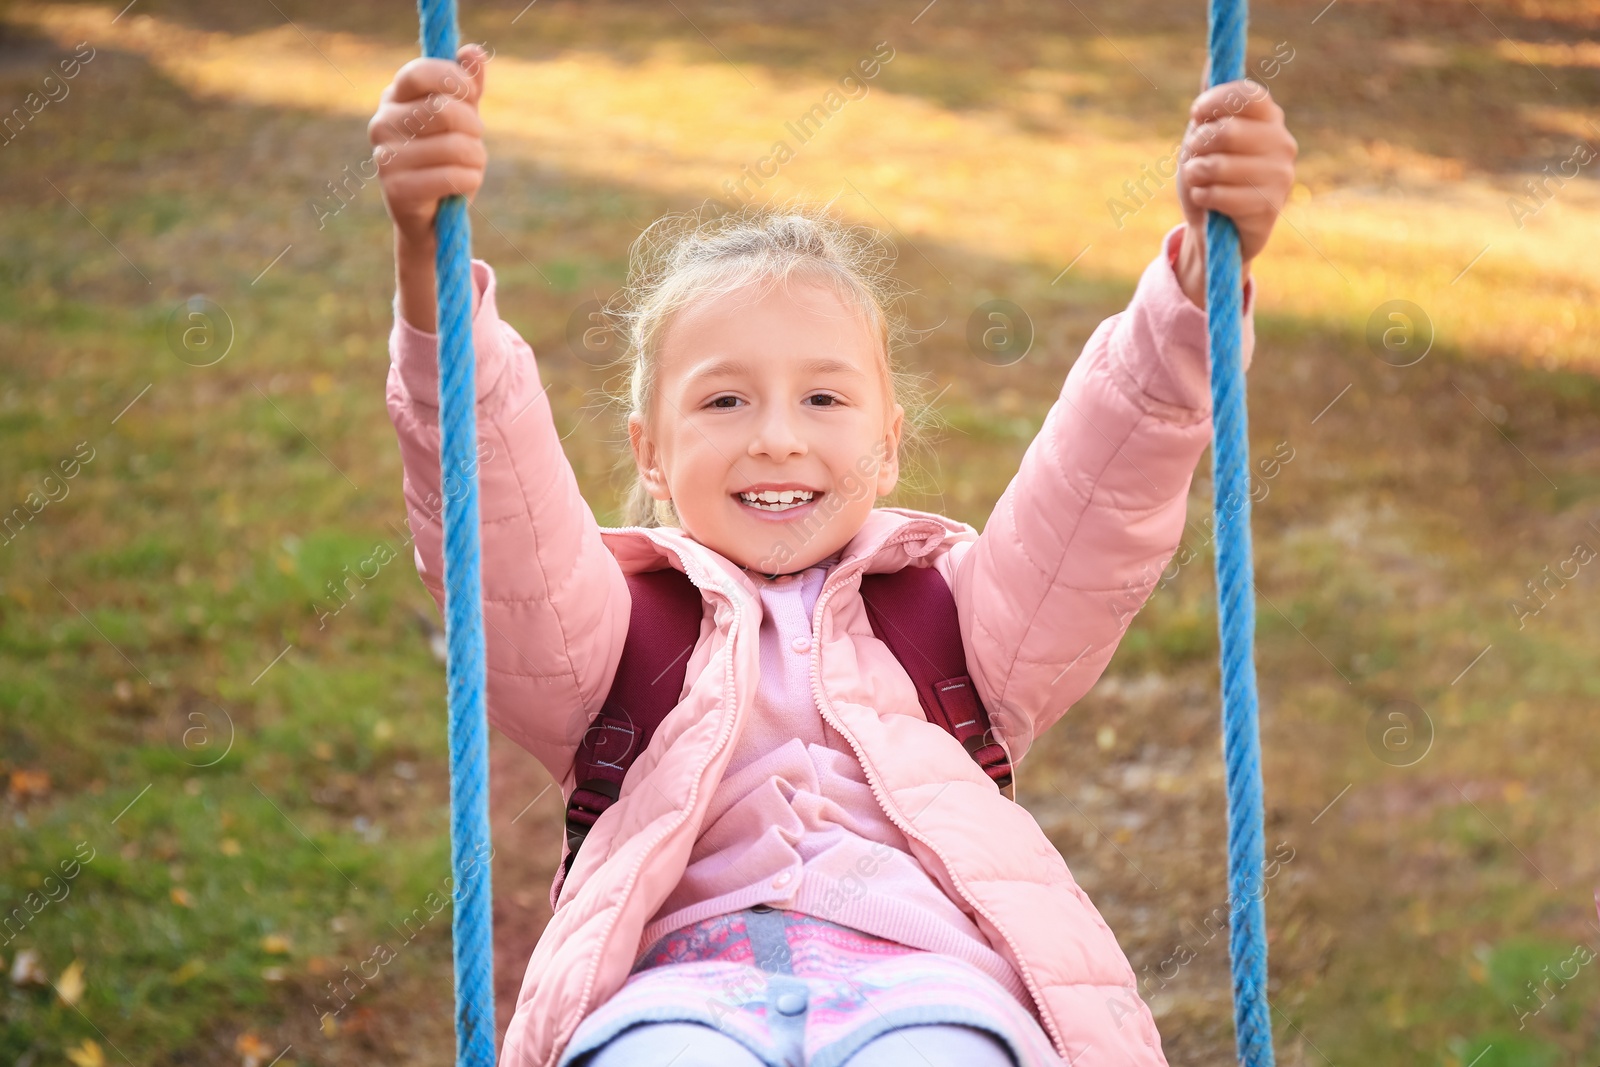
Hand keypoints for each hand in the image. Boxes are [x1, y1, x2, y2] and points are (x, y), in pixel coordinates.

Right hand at [368, 43, 489, 250]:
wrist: (431, 217)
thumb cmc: (447, 158)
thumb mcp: (461, 119)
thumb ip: (468, 86)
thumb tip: (474, 53)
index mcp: (393, 98)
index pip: (419, 73)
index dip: (453, 79)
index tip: (471, 93)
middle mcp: (381, 124)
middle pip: (443, 109)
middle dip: (473, 125)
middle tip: (476, 138)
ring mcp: (385, 158)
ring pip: (454, 146)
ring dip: (476, 157)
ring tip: (470, 165)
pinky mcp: (397, 190)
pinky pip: (453, 176)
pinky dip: (471, 180)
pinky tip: (466, 184)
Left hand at [1174, 79, 1296, 307]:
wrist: (1217, 232)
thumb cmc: (1210, 178)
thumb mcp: (1205, 138)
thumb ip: (1210, 105)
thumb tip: (1211, 62)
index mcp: (1270, 120)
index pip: (1248, 95)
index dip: (1215, 100)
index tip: (1195, 113)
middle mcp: (1283, 144)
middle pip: (1227, 130)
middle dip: (1196, 145)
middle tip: (1193, 157)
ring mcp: (1280, 177)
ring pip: (1219, 166)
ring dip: (1195, 174)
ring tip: (1199, 180)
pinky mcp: (1268, 209)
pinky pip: (1220, 195)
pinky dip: (1202, 197)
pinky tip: (1207, 201)